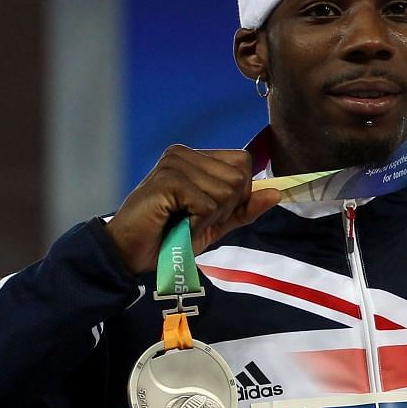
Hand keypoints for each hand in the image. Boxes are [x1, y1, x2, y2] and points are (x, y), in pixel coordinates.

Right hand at [104, 146, 283, 275]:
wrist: (130, 253)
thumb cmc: (170, 238)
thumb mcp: (215, 224)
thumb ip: (244, 208)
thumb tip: (276, 192)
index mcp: (195, 158)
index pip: (243, 162)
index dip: (238, 194)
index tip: (211, 213)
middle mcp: (184, 154)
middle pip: (239, 177)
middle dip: (225, 209)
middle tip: (195, 220)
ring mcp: (174, 163)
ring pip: (226, 192)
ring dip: (209, 218)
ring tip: (184, 223)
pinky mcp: (167, 180)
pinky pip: (208, 204)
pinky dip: (198, 223)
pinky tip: (177, 225)